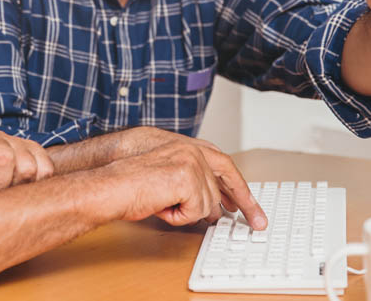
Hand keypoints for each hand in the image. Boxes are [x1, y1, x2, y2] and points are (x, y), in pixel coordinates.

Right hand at [105, 142, 266, 228]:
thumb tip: (215, 207)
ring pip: (208, 205)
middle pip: (224, 187)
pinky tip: (162, 206)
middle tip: (258, 222)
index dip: (240, 188)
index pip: (225, 167)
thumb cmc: (131, 184)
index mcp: (190, 148)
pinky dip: (178, 217)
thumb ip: (192, 184)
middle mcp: (194, 151)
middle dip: (245, 206)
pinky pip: (196, 211)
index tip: (251, 206)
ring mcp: (193, 163)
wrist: (112, 185)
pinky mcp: (188, 178)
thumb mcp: (168, 179)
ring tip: (163, 204)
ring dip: (186, 213)